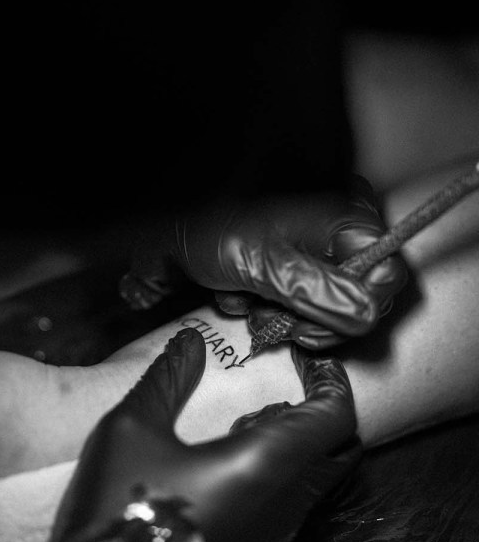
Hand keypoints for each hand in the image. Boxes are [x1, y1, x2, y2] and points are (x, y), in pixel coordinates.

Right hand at [0, 328, 360, 541]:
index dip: (330, 383)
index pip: (333, 418)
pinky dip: (269, 492)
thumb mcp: (131, 428)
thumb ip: (168, 380)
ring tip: (238, 434)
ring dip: (288, 457)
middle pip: (334, 457)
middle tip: (276, 397)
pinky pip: (282, 525)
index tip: (309, 362)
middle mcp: (284, 511)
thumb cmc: (118, 509)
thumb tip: (191, 342)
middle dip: (315, 419)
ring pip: (308, 493)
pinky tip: (219, 485)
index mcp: (262, 467)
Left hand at [118, 178, 406, 348]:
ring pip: (316, 304)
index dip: (355, 310)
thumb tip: (367, 314)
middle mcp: (334, 228)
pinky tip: (228, 289)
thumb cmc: (206, 223)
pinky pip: (287, 297)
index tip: (310, 326)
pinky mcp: (282, 261)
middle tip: (266, 314)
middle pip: (354, 297)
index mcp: (344, 216)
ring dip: (273, 310)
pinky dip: (258, 301)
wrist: (155, 215)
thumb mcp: (263, 262)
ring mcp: (307, 245)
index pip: (387, 275)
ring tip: (237, 294)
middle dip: (303, 315)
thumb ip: (318, 292)